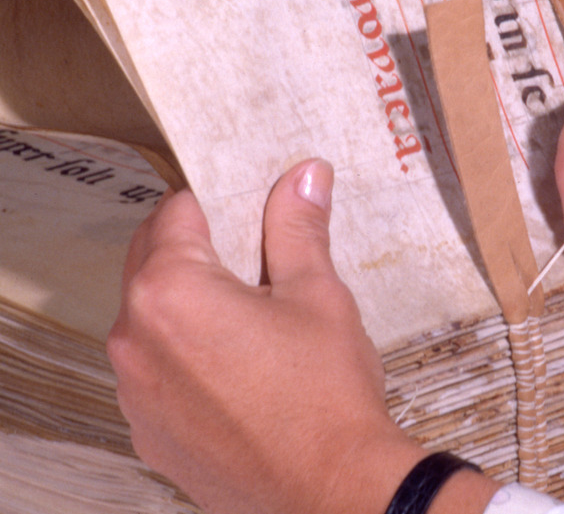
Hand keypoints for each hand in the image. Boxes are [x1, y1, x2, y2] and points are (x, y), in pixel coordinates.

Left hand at [107, 159, 428, 513]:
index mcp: (171, 291)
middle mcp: (135, 339)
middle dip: (199, 249)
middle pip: (152, 260)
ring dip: (189, 304)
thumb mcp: (317, 294)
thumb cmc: (325, 394)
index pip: (176, 212)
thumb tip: (303, 177)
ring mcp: (136, 392)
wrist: (331, 488)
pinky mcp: (149, 430)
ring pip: (152, 318)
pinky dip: (186, 356)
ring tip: (252, 321)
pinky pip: (155, 370)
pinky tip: (239, 370)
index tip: (250, 208)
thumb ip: (298, 227)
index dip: (218, 201)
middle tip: (256, 260)